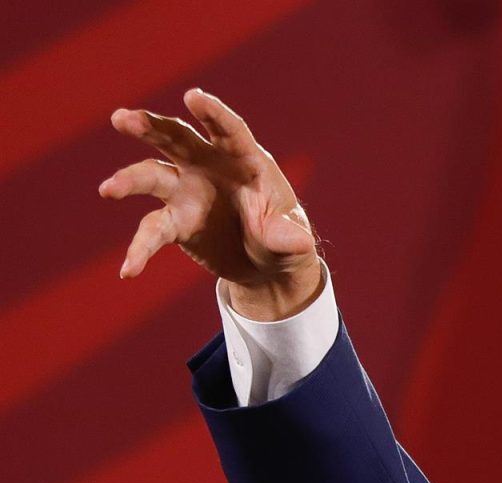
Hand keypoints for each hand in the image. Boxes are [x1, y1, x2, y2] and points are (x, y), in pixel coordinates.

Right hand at [100, 88, 322, 320]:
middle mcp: (208, 166)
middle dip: (149, 126)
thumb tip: (296, 241)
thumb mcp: (291, 240)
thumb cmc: (282, 238)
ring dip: (129, 180)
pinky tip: (129, 270)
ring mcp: (186, 191)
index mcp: (244, 159)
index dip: (213, 113)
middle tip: (123, 119)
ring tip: (108, 190)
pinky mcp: (175, 222)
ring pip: (151, 175)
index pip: (228, 130)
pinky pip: (151, 231)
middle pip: (175, 137)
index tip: (193, 97)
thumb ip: (287, 236)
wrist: (265, 266)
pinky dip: (140, 250)